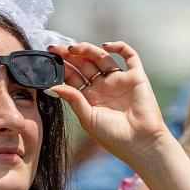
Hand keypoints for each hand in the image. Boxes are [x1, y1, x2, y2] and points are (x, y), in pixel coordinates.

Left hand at [47, 41, 169, 167]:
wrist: (140, 143)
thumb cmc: (113, 136)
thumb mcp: (87, 117)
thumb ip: (72, 99)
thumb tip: (51, 86)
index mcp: (90, 97)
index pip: (73, 77)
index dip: (62, 67)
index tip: (49, 58)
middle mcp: (104, 86)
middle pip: (85, 64)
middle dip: (70, 55)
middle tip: (55, 48)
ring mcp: (120, 80)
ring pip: (102, 57)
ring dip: (88, 50)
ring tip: (73, 48)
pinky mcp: (136, 76)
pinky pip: (129, 56)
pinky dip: (119, 47)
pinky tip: (105, 46)